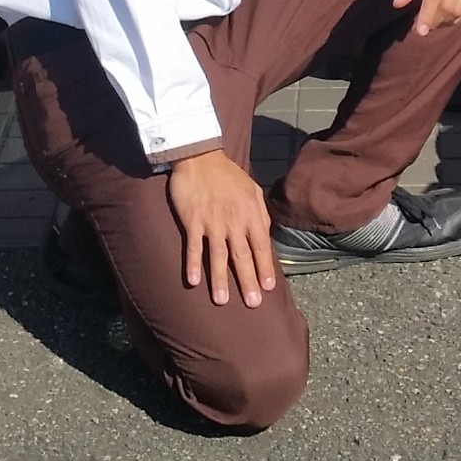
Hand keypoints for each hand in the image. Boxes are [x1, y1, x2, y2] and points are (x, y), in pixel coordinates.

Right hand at [166, 149, 277, 308]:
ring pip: (218, 255)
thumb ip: (260, 214)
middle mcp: (234, 220)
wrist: (201, 156)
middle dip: (247, 280)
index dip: (264, 267)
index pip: (261, 245)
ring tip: (221, 301)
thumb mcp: (253, 190)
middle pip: (242, 255)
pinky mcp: (193, 220)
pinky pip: (194, 246)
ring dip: (219, 279)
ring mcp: (212, 221)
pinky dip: (193, 263)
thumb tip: (266, 235)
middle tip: (252, 304)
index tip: (267, 288)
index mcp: (251, 213)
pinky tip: (193, 281)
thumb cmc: (228, 175)